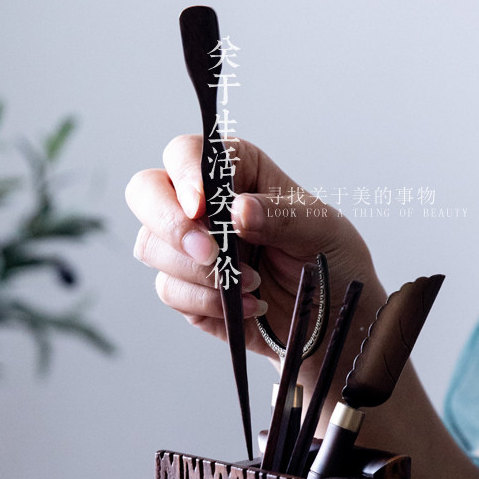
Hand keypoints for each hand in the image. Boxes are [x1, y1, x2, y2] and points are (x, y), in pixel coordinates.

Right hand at [125, 135, 385, 370]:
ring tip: (253, 285)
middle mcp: (204, 206)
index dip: (185, 174)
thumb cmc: (332, 264)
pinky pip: (171, 291)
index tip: (201, 206)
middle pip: (146, 193)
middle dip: (170, 224)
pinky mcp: (188, 291)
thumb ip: (281, 216)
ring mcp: (190, 250)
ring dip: (198, 272)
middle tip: (210, 253)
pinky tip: (250, 306)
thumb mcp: (322, 231)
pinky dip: (208, 303)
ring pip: (151, 247)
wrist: (332, 325)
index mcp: (237, 172)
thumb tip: (238, 210)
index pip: (187, 153)